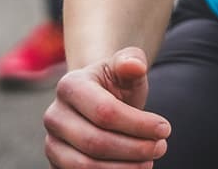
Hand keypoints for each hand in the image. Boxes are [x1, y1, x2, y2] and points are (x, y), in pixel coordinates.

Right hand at [42, 47, 169, 166]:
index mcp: (70, 86)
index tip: (165, 128)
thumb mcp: (126, 68)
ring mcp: (52, 143)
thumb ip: (131, 60)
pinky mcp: (57, 165)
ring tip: (149, 160)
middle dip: (134, 148)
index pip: (105, 112)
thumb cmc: (116, 84)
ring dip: (124, 168)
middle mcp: (55, 116)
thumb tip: (135, 65)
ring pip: (86, 166)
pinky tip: (134, 168)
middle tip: (161, 147)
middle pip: (95, 142)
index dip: (138, 124)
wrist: (99, 102)